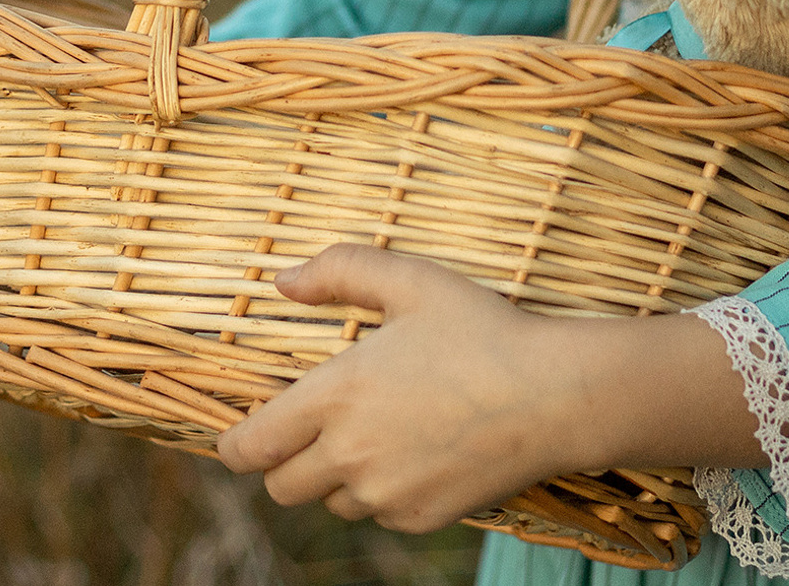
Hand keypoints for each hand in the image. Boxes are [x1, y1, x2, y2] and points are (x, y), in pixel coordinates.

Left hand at [214, 245, 595, 531]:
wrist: (554, 396)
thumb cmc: (483, 330)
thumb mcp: (412, 282)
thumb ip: (339, 270)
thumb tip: (280, 281)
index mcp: (335, 396)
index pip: (250, 446)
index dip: (234, 446)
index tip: (239, 438)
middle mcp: (349, 454)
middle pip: (281, 487)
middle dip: (286, 464)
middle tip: (313, 435)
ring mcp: (384, 493)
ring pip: (332, 503)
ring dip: (339, 479)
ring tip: (381, 436)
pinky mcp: (419, 518)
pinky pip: (381, 514)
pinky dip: (386, 491)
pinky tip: (421, 453)